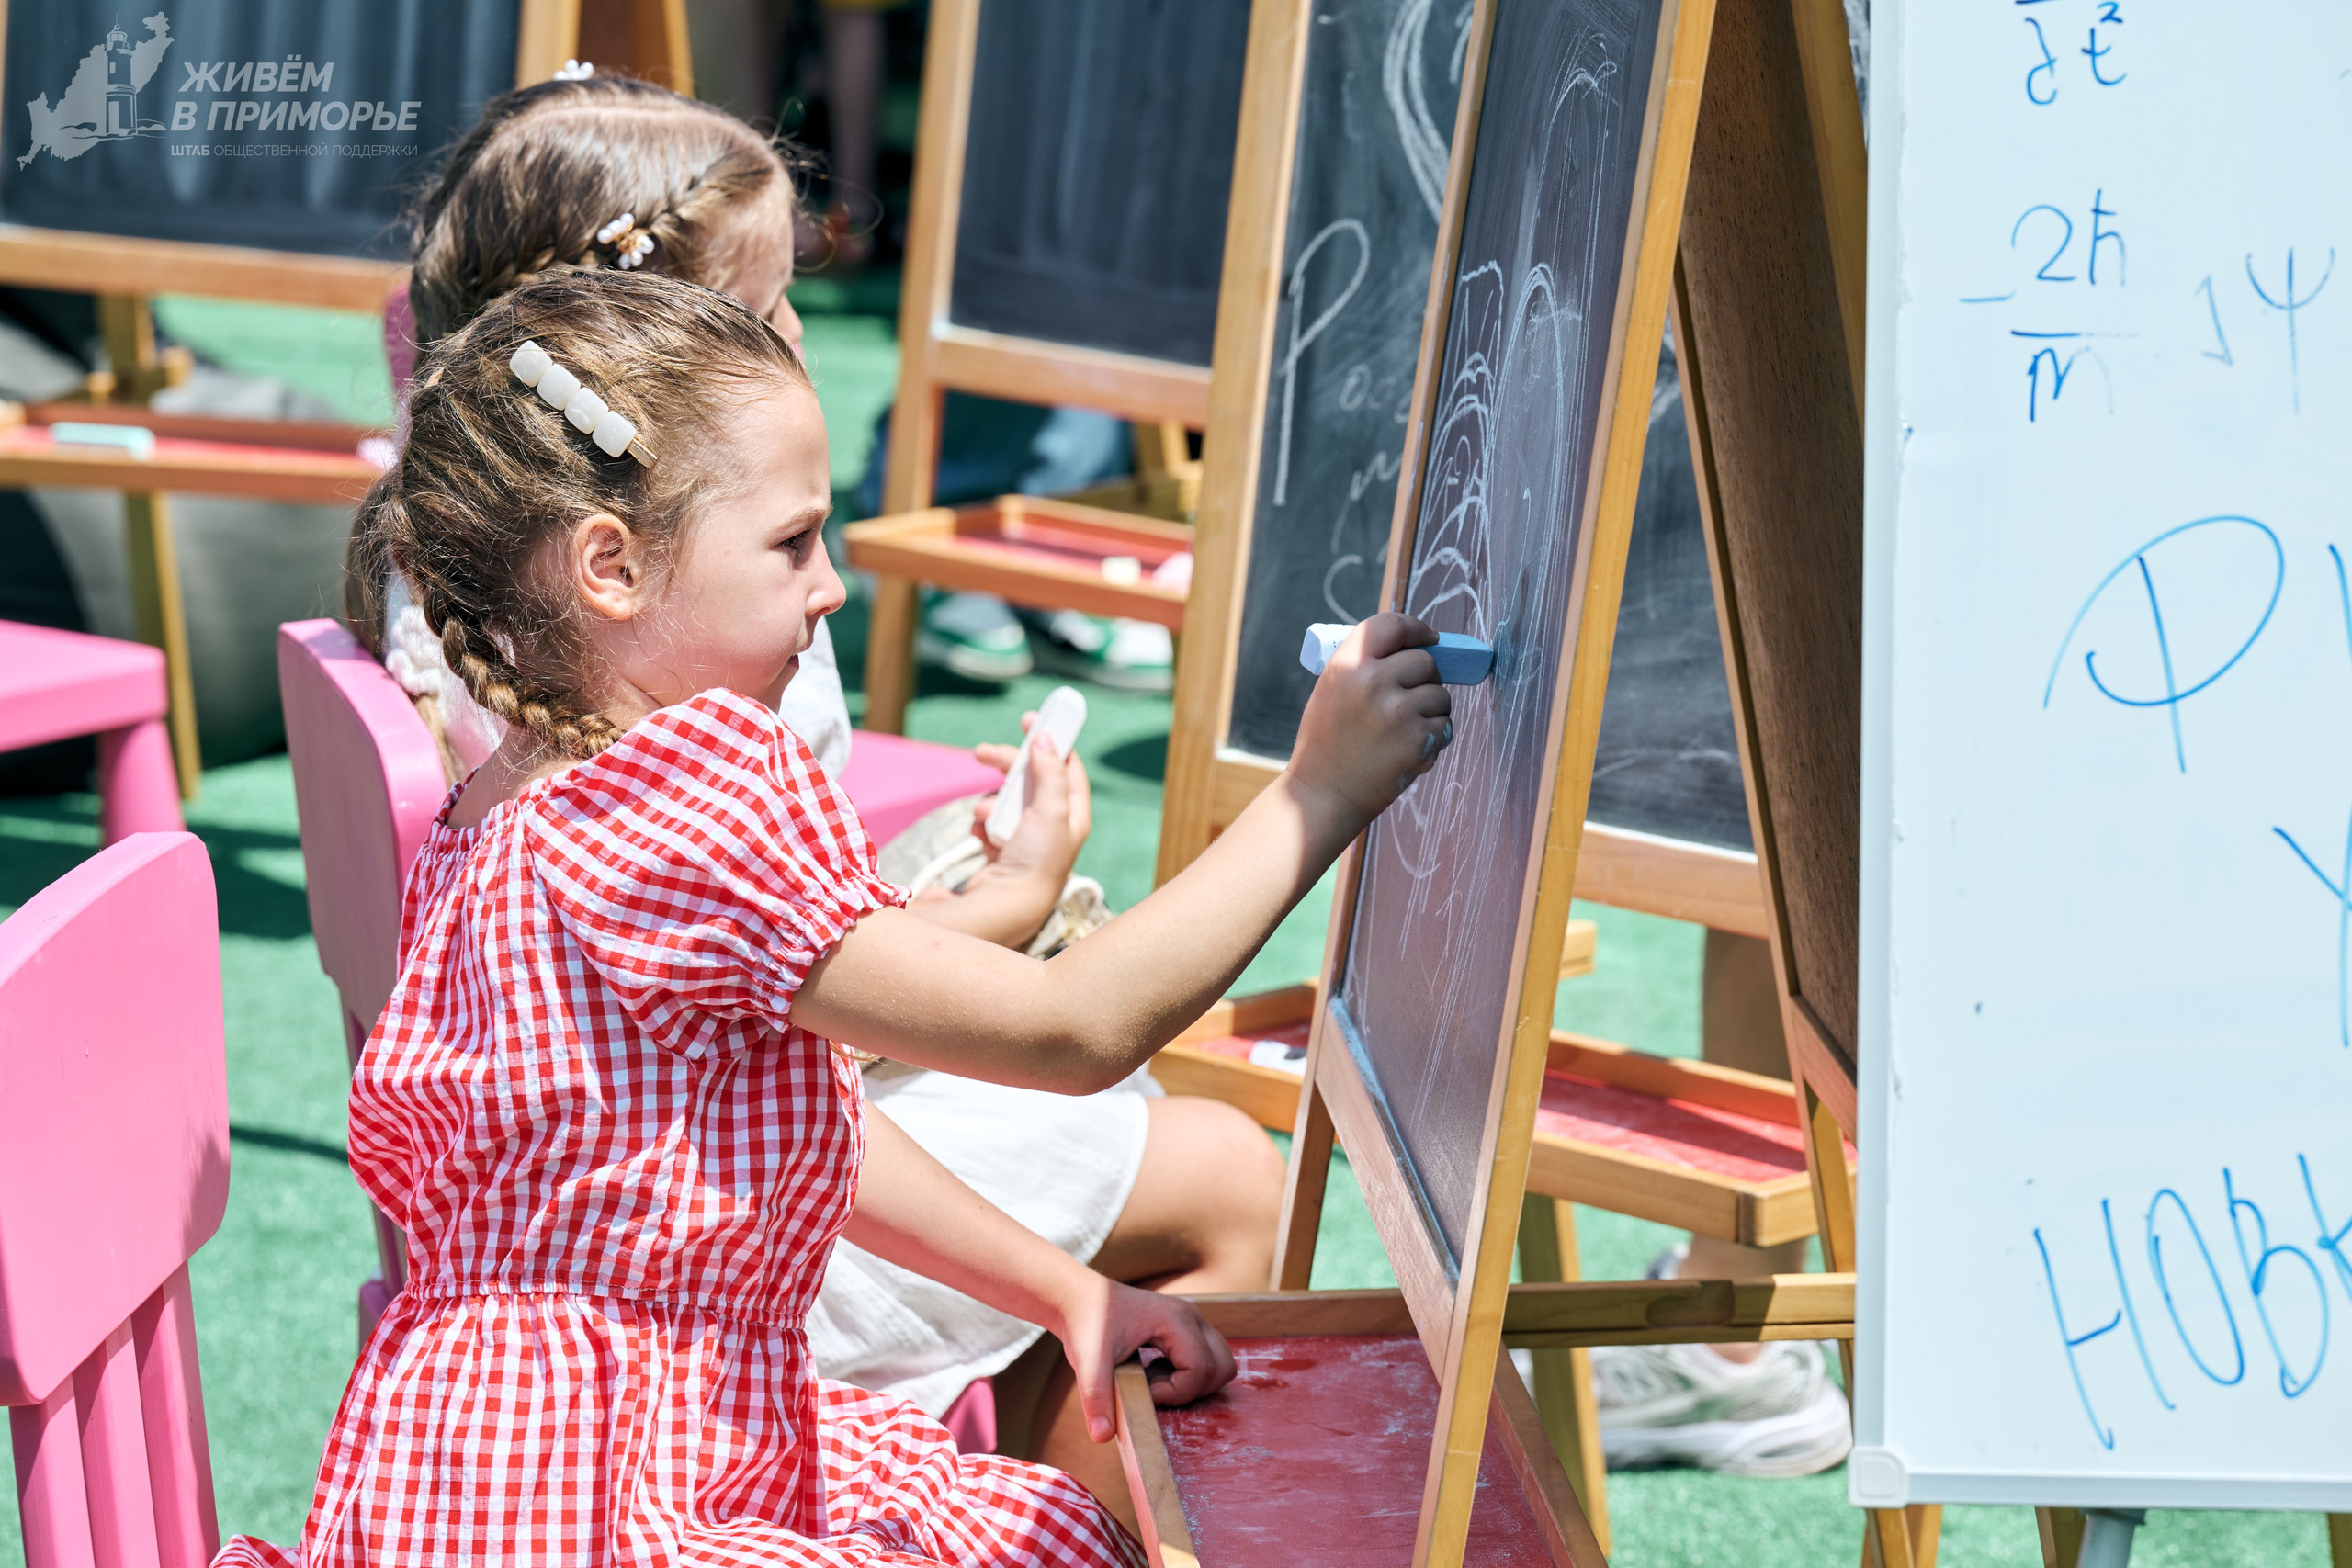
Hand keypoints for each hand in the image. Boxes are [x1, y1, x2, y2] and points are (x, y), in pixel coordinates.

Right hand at [967, 719, 1090, 895]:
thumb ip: (1049, 772)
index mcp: (1071, 815)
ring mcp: (1024, 838)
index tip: (1031, 720)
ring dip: (991, 801)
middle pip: (1029, 778)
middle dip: (1006, 765)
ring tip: (985, 815)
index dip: (1051, 741)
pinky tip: (981, 834)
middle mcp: (1050, 826)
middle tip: (982, 753)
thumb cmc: (1035, 863)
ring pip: (1004, 799)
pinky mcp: (1000, 849)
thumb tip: (1047, 739)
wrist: (1004, 908)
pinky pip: (988, 821)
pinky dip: (982, 823)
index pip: (1066, 767)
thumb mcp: (1051, 811)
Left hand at [1056, 1273, 1236, 1443]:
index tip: (1143, 1391)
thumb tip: (1101, 1436)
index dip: (1175, 1393)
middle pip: (1222, 1366)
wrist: (1079, 1299)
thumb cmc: (1086, 1323)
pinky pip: (1206, 1359)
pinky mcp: (1186, 1329)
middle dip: (1193, 1391)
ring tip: (1154, 1383)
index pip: (1200, 1368)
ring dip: (1193, 1384)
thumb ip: (1097, 1398)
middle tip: (1155, 1392)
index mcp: (1175, 1319)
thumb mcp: (1088, 1362)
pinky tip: (1153, 1374)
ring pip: (1219, 1363)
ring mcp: (1192, 1321)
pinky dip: (1187, 1376)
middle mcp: (1191, 1317)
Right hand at [1287, 612, 1452, 825]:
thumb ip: (1367, 665)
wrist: (1323, 793)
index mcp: (1346, 665)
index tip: (1429, 638)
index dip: (1415, 629)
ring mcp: (1398, 711)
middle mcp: (1372, 682)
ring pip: (1440, 695)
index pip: (1391, 625)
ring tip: (1402, 731)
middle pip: (1425, 661)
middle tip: (1410, 699)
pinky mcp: (1417, 740)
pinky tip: (1407, 750)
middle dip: (1425, 678)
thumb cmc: (1328, 742)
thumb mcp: (1333, 690)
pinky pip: (1444, 725)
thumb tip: (1419, 647)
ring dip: (1431, 710)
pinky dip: (1434, 737)